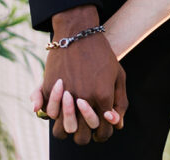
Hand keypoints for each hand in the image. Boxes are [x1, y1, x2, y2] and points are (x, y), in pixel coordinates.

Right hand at [37, 5, 127, 143]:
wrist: (79, 32)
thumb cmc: (102, 54)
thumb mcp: (118, 74)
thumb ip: (120, 101)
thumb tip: (116, 124)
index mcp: (103, 96)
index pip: (103, 131)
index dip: (103, 132)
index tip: (101, 125)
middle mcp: (83, 100)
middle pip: (81, 137)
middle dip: (85, 133)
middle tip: (86, 124)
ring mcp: (65, 96)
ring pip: (62, 131)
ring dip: (67, 127)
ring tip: (73, 117)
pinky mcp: (50, 90)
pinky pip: (49, 115)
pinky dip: (55, 113)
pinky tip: (62, 103)